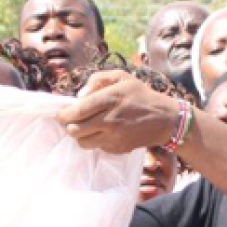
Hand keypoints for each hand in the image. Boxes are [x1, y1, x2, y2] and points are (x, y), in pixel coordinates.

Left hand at [56, 70, 178, 152]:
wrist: (164, 119)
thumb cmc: (141, 95)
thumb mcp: (122, 77)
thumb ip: (98, 79)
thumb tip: (80, 94)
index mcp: (109, 99)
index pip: (77, 111)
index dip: (64, 114)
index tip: (62, 114)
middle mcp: (109, 120)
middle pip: (75, 130)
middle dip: (69, 126)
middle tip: (72, 121)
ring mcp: (114, 137)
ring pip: (83, 142)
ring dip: (80, 135)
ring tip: (86, 128)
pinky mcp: (118, 149)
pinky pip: (97, 147)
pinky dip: (95, 141)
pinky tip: (102, 132)